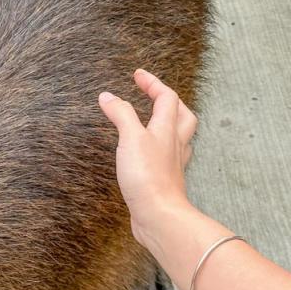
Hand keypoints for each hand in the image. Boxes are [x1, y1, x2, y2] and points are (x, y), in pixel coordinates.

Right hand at [98, 69, 195, 245]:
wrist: (159, 215)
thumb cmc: (147, 177)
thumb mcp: (130, 139)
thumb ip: (120, 114)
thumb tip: (108, 96)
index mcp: (168, 129)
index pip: (166, 97)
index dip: (153, 83)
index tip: (137, 75)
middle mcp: (175, 144)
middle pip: (182, 115)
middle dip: (169, 102)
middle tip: (153, 96)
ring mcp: (173, 163)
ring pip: (179, 136)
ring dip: (170, 124)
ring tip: (154, 121)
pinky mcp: (166, 180)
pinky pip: (169, 157)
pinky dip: (162, 149)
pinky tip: (151, 154)